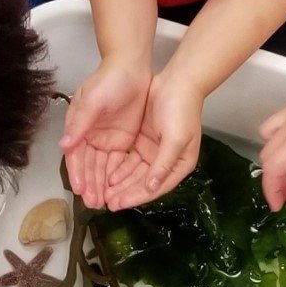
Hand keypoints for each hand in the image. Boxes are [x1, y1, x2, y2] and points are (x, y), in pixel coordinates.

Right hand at [61, 59, 150, 207]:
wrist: (132, 67)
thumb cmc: (108, 80)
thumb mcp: (92, 101)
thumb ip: (79, 125)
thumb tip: (64, 145)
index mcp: (78, 128)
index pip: (76, 156)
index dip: (77, 173)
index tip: (80, 189)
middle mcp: (89, 137)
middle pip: (88, 166)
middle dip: (90, 185)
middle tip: (94, 203)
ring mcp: (106, 140)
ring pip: (101, 168)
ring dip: (101, 185)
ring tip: (104, 203)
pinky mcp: (122, 140)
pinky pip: (116, 163)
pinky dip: (115, 176)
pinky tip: (116, 190)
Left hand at [102, 73, 203, 209]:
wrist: (178, 81)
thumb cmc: (181, 110)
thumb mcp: (175, 139)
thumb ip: (163, 165)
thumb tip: (151, 187)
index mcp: (180, 165)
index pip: (155, 187)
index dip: (136, 197)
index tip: (118, 204)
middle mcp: (167, 162)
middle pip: (143, 183)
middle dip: (125, 193)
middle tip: (106, 203)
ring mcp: (155, 152)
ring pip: (134, 173)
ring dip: (120, 183)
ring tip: (104, 193)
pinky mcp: (144, 141)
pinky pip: (129, 160)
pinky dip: (119, 168)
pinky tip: (107, 176)